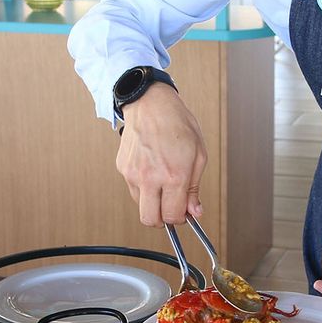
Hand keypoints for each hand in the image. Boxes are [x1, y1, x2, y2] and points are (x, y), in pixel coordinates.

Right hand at [116, 83, 207, 225]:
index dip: (181, 218)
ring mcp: (133, 174)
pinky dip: (143, 186)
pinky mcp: (122, 168)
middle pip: (150, 220)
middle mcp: (150, 177)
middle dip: (162, 219)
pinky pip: (133, 188)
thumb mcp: (198, 155)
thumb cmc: (177, 123)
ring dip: (152, 202)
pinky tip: (151, 169)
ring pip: (140, 205)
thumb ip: (195, 188)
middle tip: (171, 208)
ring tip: (162, 183)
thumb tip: (194, 211)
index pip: (173, 216)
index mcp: (173, 175)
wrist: (151, 103)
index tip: (184, 212)